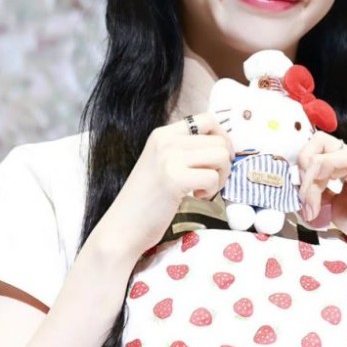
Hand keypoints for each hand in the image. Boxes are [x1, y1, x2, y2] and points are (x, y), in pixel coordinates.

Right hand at [91, 113, 233, 261]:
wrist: (123, 227)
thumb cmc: (146, 201)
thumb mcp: (162, 164)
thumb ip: (185, 151)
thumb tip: (223, 147)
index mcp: (162, 134)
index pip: (206, 119)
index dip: (222, 138)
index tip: (218, 159)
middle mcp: (166, 140)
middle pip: (218, 140)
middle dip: (223, 163)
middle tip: (210, 182)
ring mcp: (169, 158)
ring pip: (220, 156)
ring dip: (219, 177)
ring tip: (202, 190)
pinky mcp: (175, 179)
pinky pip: (212, 177)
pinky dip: (211, 191)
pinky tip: (195, 197)